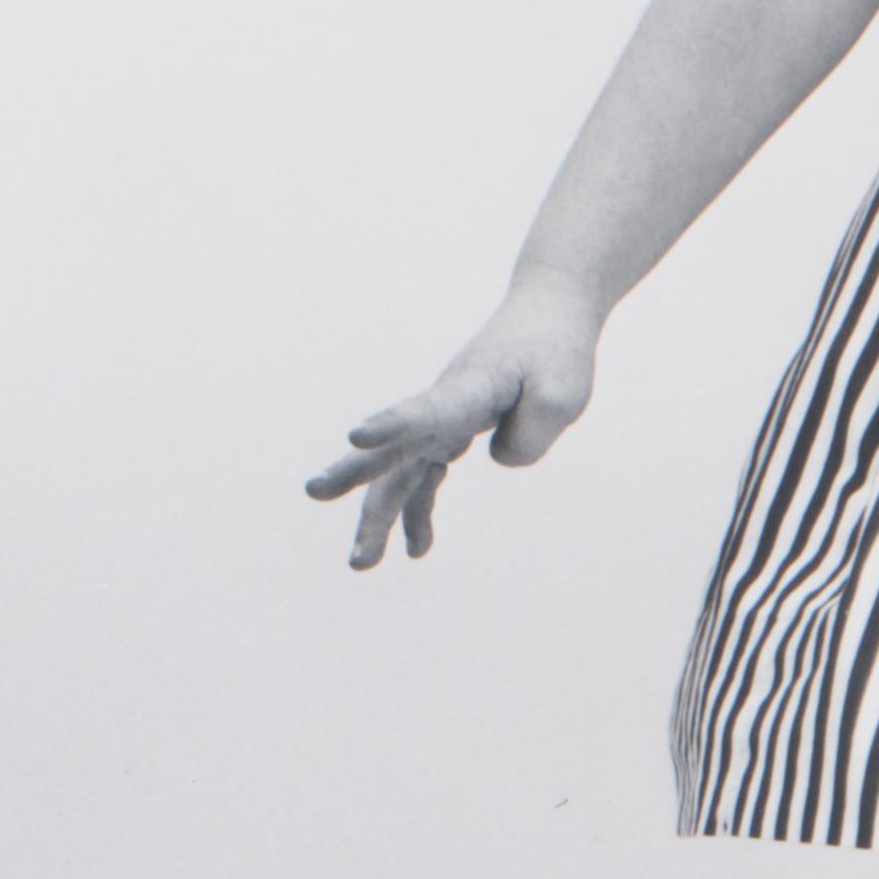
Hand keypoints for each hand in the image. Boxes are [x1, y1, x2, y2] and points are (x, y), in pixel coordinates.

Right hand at [305, 272, 601, 566]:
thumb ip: (532, 432)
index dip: (394, 425)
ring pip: (399, 472)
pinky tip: (417, 550)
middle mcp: (445, 403)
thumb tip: (495, 458)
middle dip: (354, 473)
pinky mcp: (451, 431)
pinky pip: (425, 478)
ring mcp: (442, 419)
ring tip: (361, 565)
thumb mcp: (564, 392)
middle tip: (314, 492)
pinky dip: (419, 512)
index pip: (428, 410)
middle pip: (393, 445)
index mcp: (471, 387)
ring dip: (379, 517)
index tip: (357, 435)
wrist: (546, 314)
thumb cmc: (557, 351)